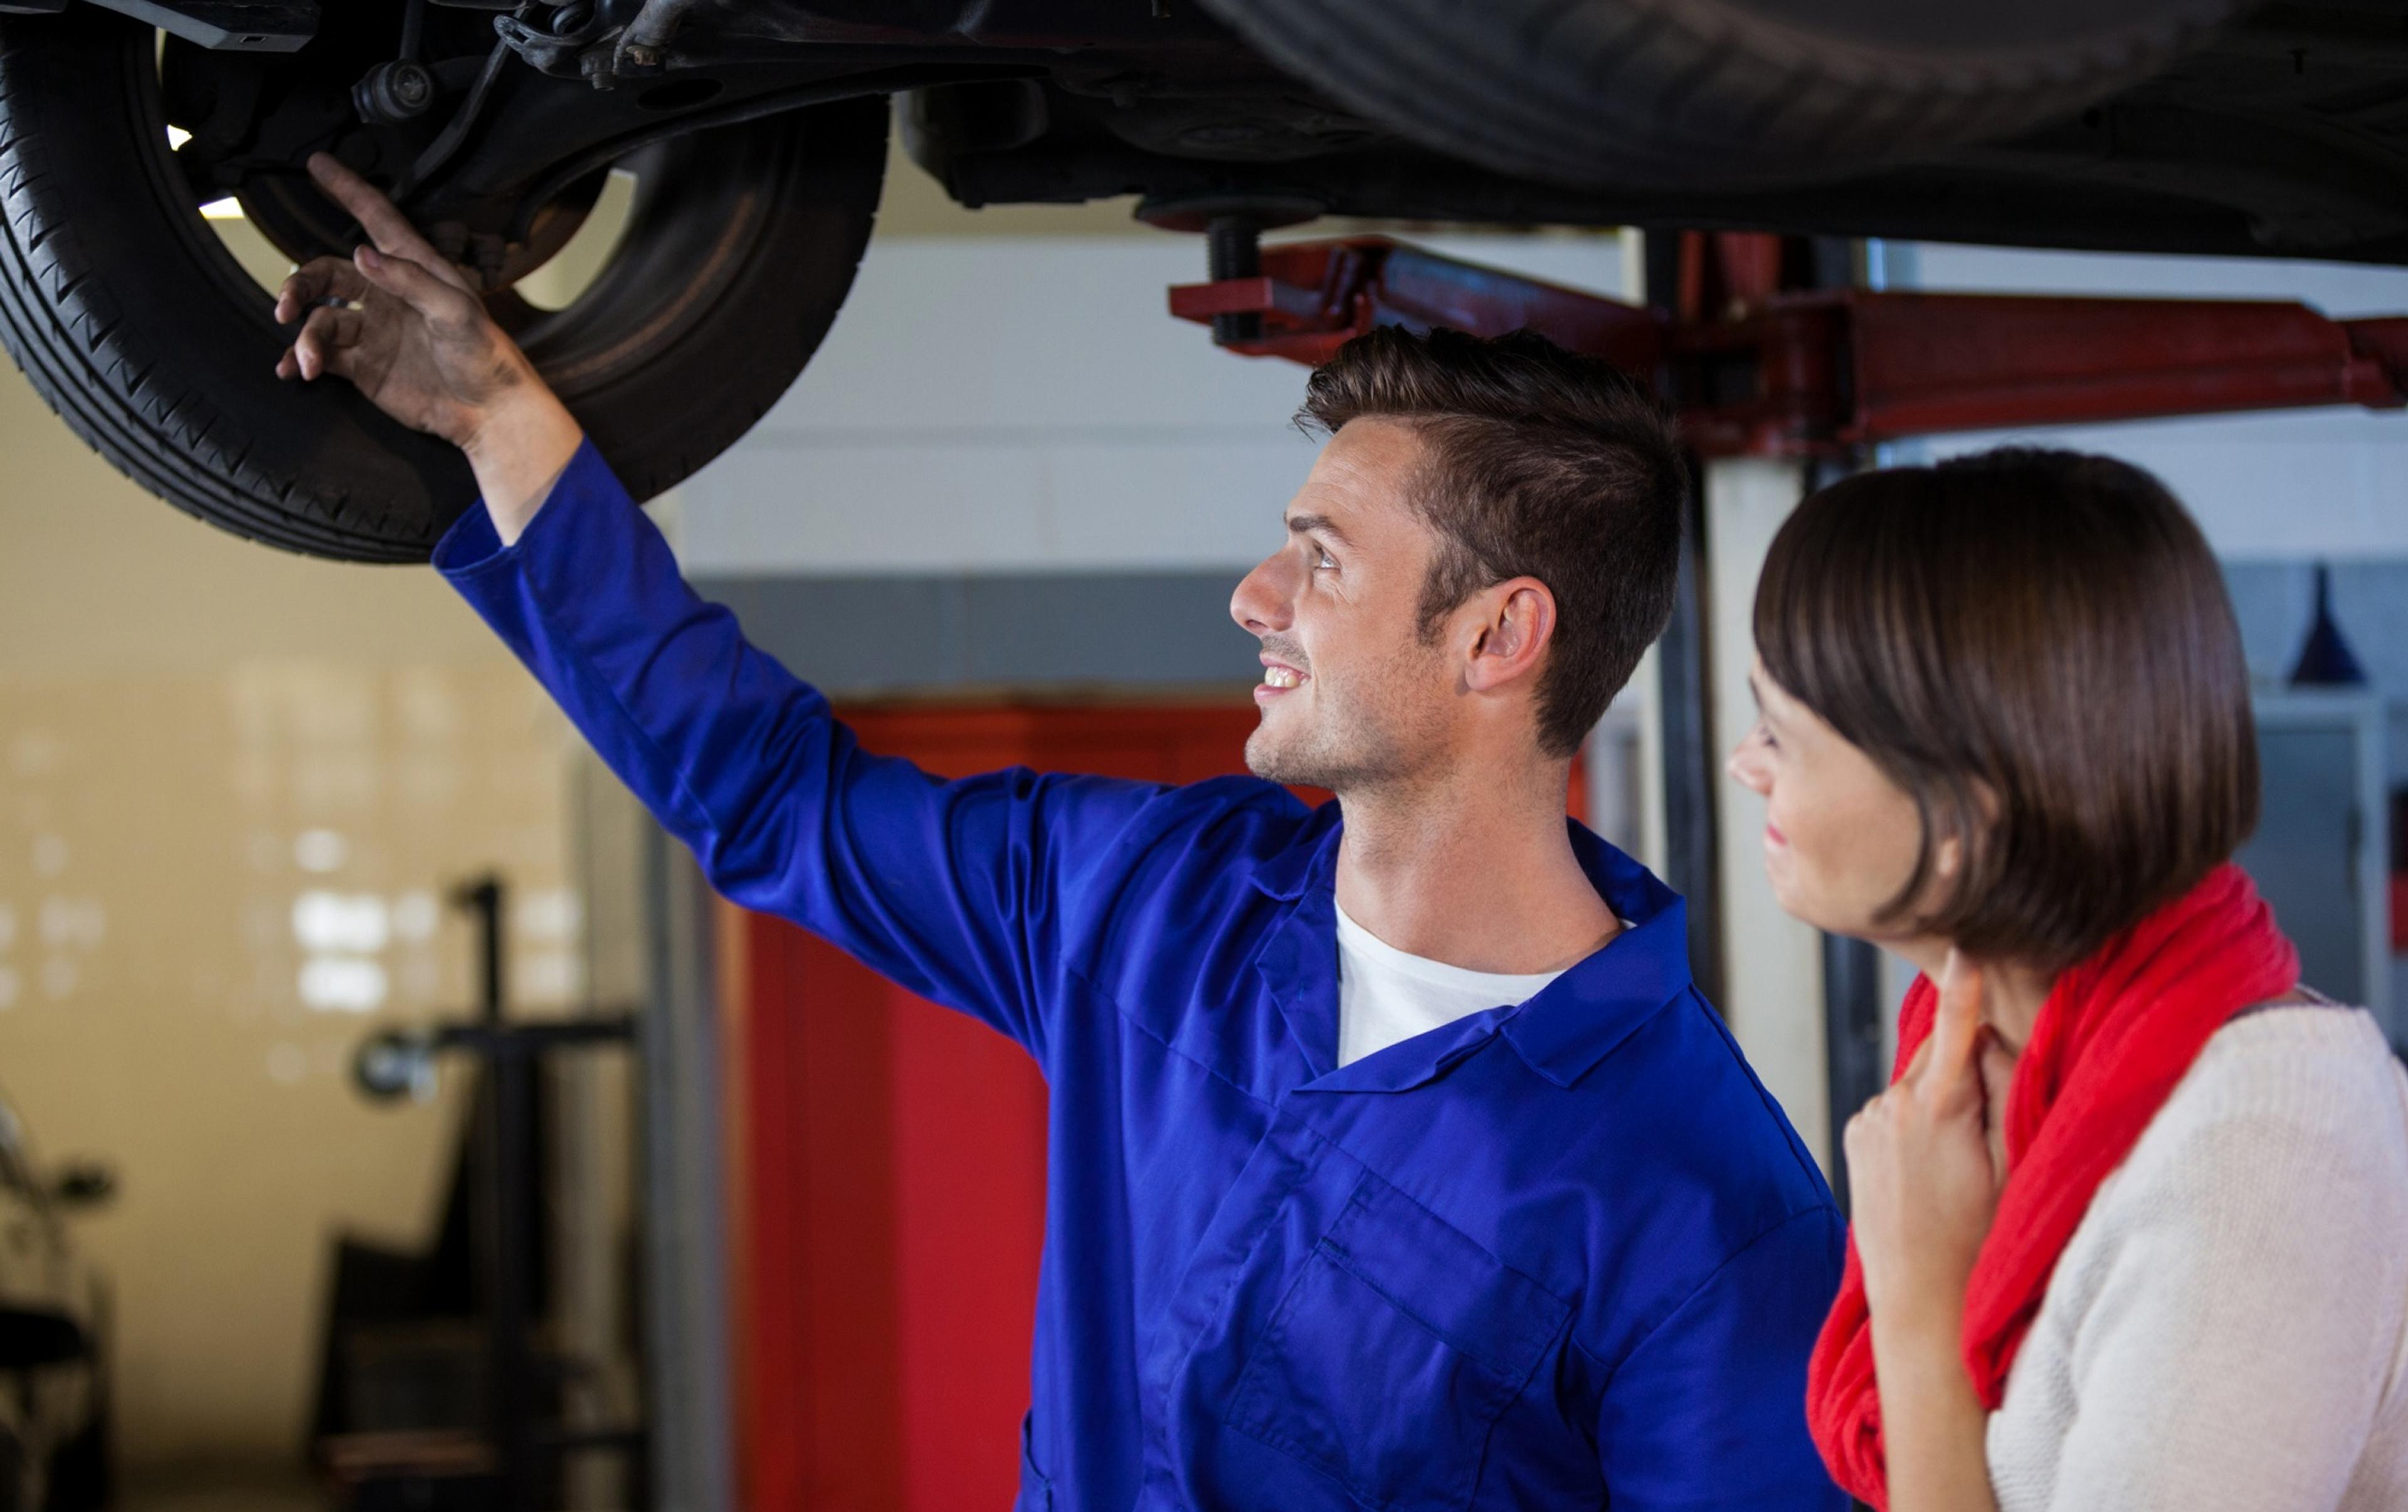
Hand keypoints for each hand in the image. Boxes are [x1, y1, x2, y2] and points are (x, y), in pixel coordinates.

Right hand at [274, 153, 581, 538]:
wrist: (488, 411)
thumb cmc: (484, 354)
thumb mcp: (456, 311)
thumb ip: (410, 280)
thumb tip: (360, 252)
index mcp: (413, 269)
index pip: (376, 218)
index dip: (347, 189)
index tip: (317, 162)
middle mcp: (386, 294)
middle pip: (328, 273)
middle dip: (301, 284)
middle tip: (286, 306)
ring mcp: (373, 330)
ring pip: (321, 319)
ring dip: (306, 338)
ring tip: (308, 363)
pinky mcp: (364, 366)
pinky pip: (322, 355)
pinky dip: (300, 359)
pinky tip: (290, 370)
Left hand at [1844, 950, 2015, 1333]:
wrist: (1921, 1296)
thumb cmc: (1981, 1236)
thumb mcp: (2012, 1166)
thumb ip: (2003, 1096)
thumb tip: (1991, 1043)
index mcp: (1941, 1107)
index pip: (1956, 1029)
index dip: (1963, 986)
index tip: (1963, 945)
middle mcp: (1895, 1103)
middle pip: (1940, 1057)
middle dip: (1965, 1070)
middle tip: (1987, 1127)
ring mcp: (1868, 1119)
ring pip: (1916, 1084)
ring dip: (1938, 1101)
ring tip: (1954, 1162)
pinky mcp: (1853, 1135)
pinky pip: (1893, 1109)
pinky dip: (1912, 1121)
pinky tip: (1925, 1168)